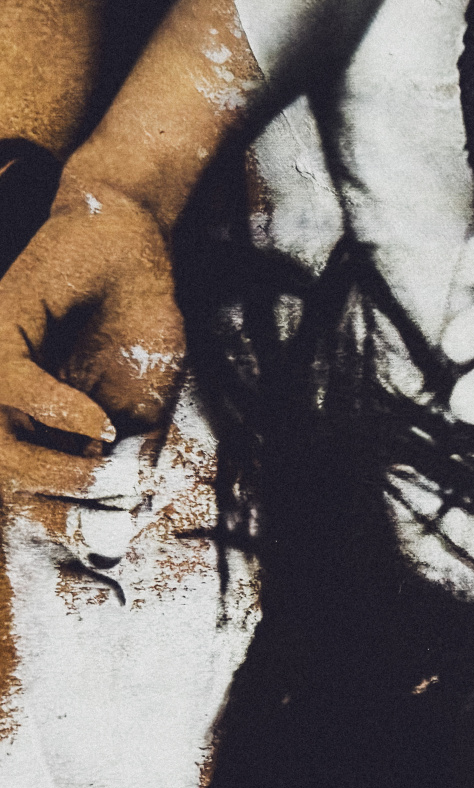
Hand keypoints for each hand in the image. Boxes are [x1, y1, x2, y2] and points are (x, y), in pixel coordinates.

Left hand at [0, 178, 183, 502]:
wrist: (135, 246)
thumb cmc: (136, 324)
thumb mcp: (145, 408)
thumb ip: (132, 456)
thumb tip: (129, 515)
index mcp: (36, 427)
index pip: (31, 492)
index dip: (65, 525)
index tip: (111, 542)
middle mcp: (5, 403)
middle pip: (5, 479)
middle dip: (58, 512)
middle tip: (107, 521)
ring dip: (56, 473)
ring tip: (108, 477)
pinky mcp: (0, 324)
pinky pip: (11, 382)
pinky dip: (57, 411)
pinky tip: (99, 424)